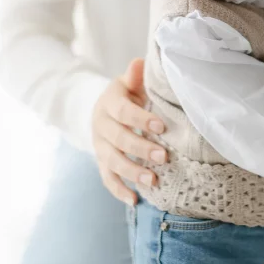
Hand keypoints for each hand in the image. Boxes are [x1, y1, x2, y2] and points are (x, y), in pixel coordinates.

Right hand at [91, 58, 166, 204]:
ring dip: (132, 172)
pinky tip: (135, 200)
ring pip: (112, 162)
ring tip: (153, 180)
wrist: (107, 108)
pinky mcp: (101, 161)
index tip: (162, 126)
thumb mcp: (130, 82)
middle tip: (164, 157)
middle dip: (140, 149)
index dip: (141, 120)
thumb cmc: (128, 94)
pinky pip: (107, 178)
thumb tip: (138, 62)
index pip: (123, 112)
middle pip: (118, 140)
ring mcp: (99, 146)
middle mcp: (100, 125)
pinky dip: (119, 191)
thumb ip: (135, 76)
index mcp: (109, 102)